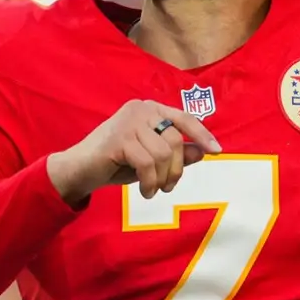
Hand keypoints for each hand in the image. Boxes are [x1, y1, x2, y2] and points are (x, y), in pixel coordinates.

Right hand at [47, 99, 220, 203]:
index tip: (218, 151)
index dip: (202, 134)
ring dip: (162, 179)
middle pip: (175, 141)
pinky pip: (147, 164)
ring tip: (153, 190)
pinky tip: (144, 190)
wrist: (81, 169)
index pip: (184, 118)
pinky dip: (149, 182)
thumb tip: (202, 152)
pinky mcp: (119, 138)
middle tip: (167, 187)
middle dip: (176, 170)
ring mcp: (129, 122)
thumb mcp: (151, 160)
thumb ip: (175, 154)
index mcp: (150, 109)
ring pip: (163, 154)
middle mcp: (141, 109)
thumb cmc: (117, 163)